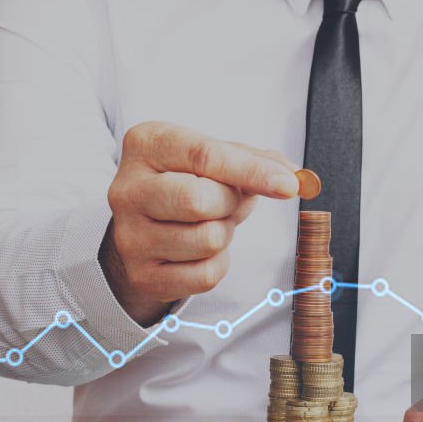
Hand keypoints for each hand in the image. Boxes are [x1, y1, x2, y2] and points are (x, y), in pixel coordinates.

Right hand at [100, 122, 298, 325]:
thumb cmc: (189, 182)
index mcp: (146, 145)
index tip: (289, 185)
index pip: (204, 155)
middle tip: (227, 201)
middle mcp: (128, 190)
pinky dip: (217, 264)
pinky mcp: (143, 276)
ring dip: (224, 233)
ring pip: (208, 240)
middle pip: (199, 201)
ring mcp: (131, 236)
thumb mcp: (216, 159)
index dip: (252, 171)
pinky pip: (205, 275)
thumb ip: (256, 161)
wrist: (146, 227)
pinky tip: (202, 251)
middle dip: (230, 204)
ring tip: (209, 223)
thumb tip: (294, 179)